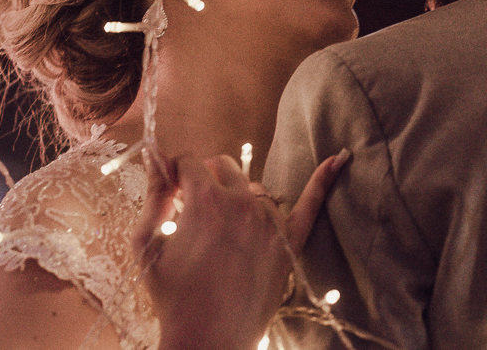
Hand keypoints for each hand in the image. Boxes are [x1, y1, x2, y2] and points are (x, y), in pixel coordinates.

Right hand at [135, 149, 349, 349]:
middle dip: (205, 178)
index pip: (191, 163)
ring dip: (237, 195)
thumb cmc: (172, 297)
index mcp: (206, 201)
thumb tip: (154, 155)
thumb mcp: (147, 244)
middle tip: (192, 206)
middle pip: (224, 167)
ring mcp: (270, 223)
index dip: (177, 176)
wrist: (208, 341)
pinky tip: (339, 159)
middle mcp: (242, 204)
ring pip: (254, 189)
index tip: (173, 192)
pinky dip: (322, 181)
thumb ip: (153, 194)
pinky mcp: (288, 245)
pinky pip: (309, 207)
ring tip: (221, 224)